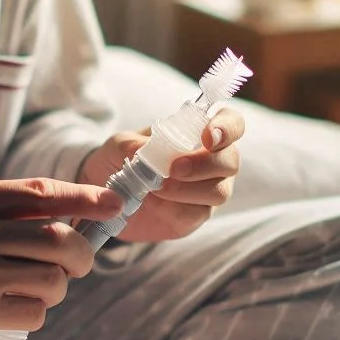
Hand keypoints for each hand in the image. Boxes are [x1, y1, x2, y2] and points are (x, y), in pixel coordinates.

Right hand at [0, 178, 121, 339]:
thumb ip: (8, 207)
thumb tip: (76, 215)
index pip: (41, 193)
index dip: (85, 199)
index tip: (114, 205)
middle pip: (58, 240)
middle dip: (81, 255)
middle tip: (77, 264)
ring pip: (52, 280)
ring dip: (57, 288)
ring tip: (37, 288)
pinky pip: (35, 312)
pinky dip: (36, 311)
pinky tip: (14, 307)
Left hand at [78, 106, 243, 242]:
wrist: (107, 194)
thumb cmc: (120, 159)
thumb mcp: (118, 145)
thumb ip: (133, 145)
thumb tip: (146, 153)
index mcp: (200, 132)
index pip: (232, 123)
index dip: (227, 128)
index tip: (208, 137)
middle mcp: (212, 160)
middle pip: (231, 161)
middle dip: (205, 165)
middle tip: (174, 169)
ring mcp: (207, 190)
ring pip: (220, 191)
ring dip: (188, 189)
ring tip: (155, 187)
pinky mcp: (195, 215)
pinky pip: (197, 213)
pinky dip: (175, 207)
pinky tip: (154, 201)